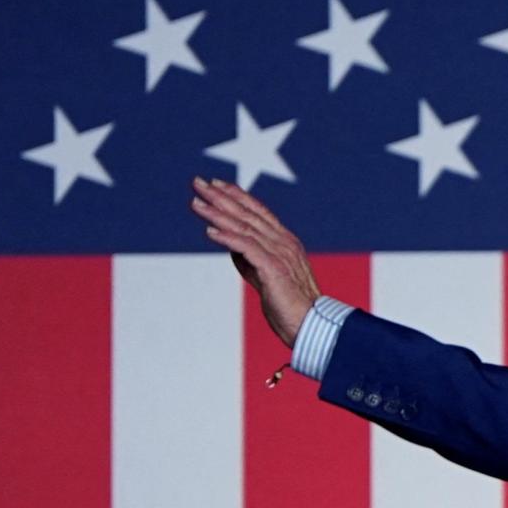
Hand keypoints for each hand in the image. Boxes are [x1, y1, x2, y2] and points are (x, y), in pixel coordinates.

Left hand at [189, 178, 319, 346]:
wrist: (311, 324)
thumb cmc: (290, 305)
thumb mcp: (266, 275)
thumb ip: (250, 259)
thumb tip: (231, 247)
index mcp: (285, 241)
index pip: (258, 212)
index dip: (238, 196)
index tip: (217, 184)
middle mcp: (283, 242)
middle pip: (248, 214)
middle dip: (221, 197)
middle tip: (198, 183)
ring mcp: (280, 253)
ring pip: (244, 227)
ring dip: (218, 213)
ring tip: (197, 203)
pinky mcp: (273, 268)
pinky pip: (246, 247)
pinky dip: (227, 237)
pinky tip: (209, 231)